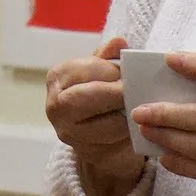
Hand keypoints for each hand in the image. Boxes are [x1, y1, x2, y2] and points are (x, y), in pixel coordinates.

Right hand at [45, 34, 143, 195]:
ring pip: (101, 125)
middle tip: (136, 90)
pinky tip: (138, 123)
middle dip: (114, 94)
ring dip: (125, 115)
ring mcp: (68, 133)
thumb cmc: (100, 93)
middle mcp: (54, 106)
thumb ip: (109, 56)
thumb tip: (120, 42)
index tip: (127, 72)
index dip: (107, 71)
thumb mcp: (102, 71)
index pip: (82, 70)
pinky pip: (112, 143)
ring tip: (140, 106)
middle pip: (84, 99)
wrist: (97, 133)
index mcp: (57, 78)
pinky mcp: (87, 152)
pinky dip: (128, 132)